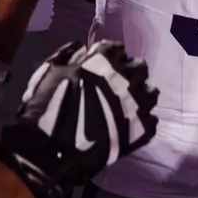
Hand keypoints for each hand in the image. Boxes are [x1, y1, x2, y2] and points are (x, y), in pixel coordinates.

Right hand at [0, 40, 159, 197]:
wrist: (53, 149)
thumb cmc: (46, 107)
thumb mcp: (49, 72)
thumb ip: (67, 55)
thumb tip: (81, 48)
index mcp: (104, 60)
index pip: (117, 49)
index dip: (109, 57)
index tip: (103, 65)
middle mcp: (126, 78)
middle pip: (139, 67)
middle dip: (130, 73)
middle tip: (118, 84)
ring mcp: (137, 104)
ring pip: (151, 93)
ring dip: (140, 95)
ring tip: (128, 105)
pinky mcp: (141, 130)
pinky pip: (151, 121)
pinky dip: (142, 122)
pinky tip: (130, 126)